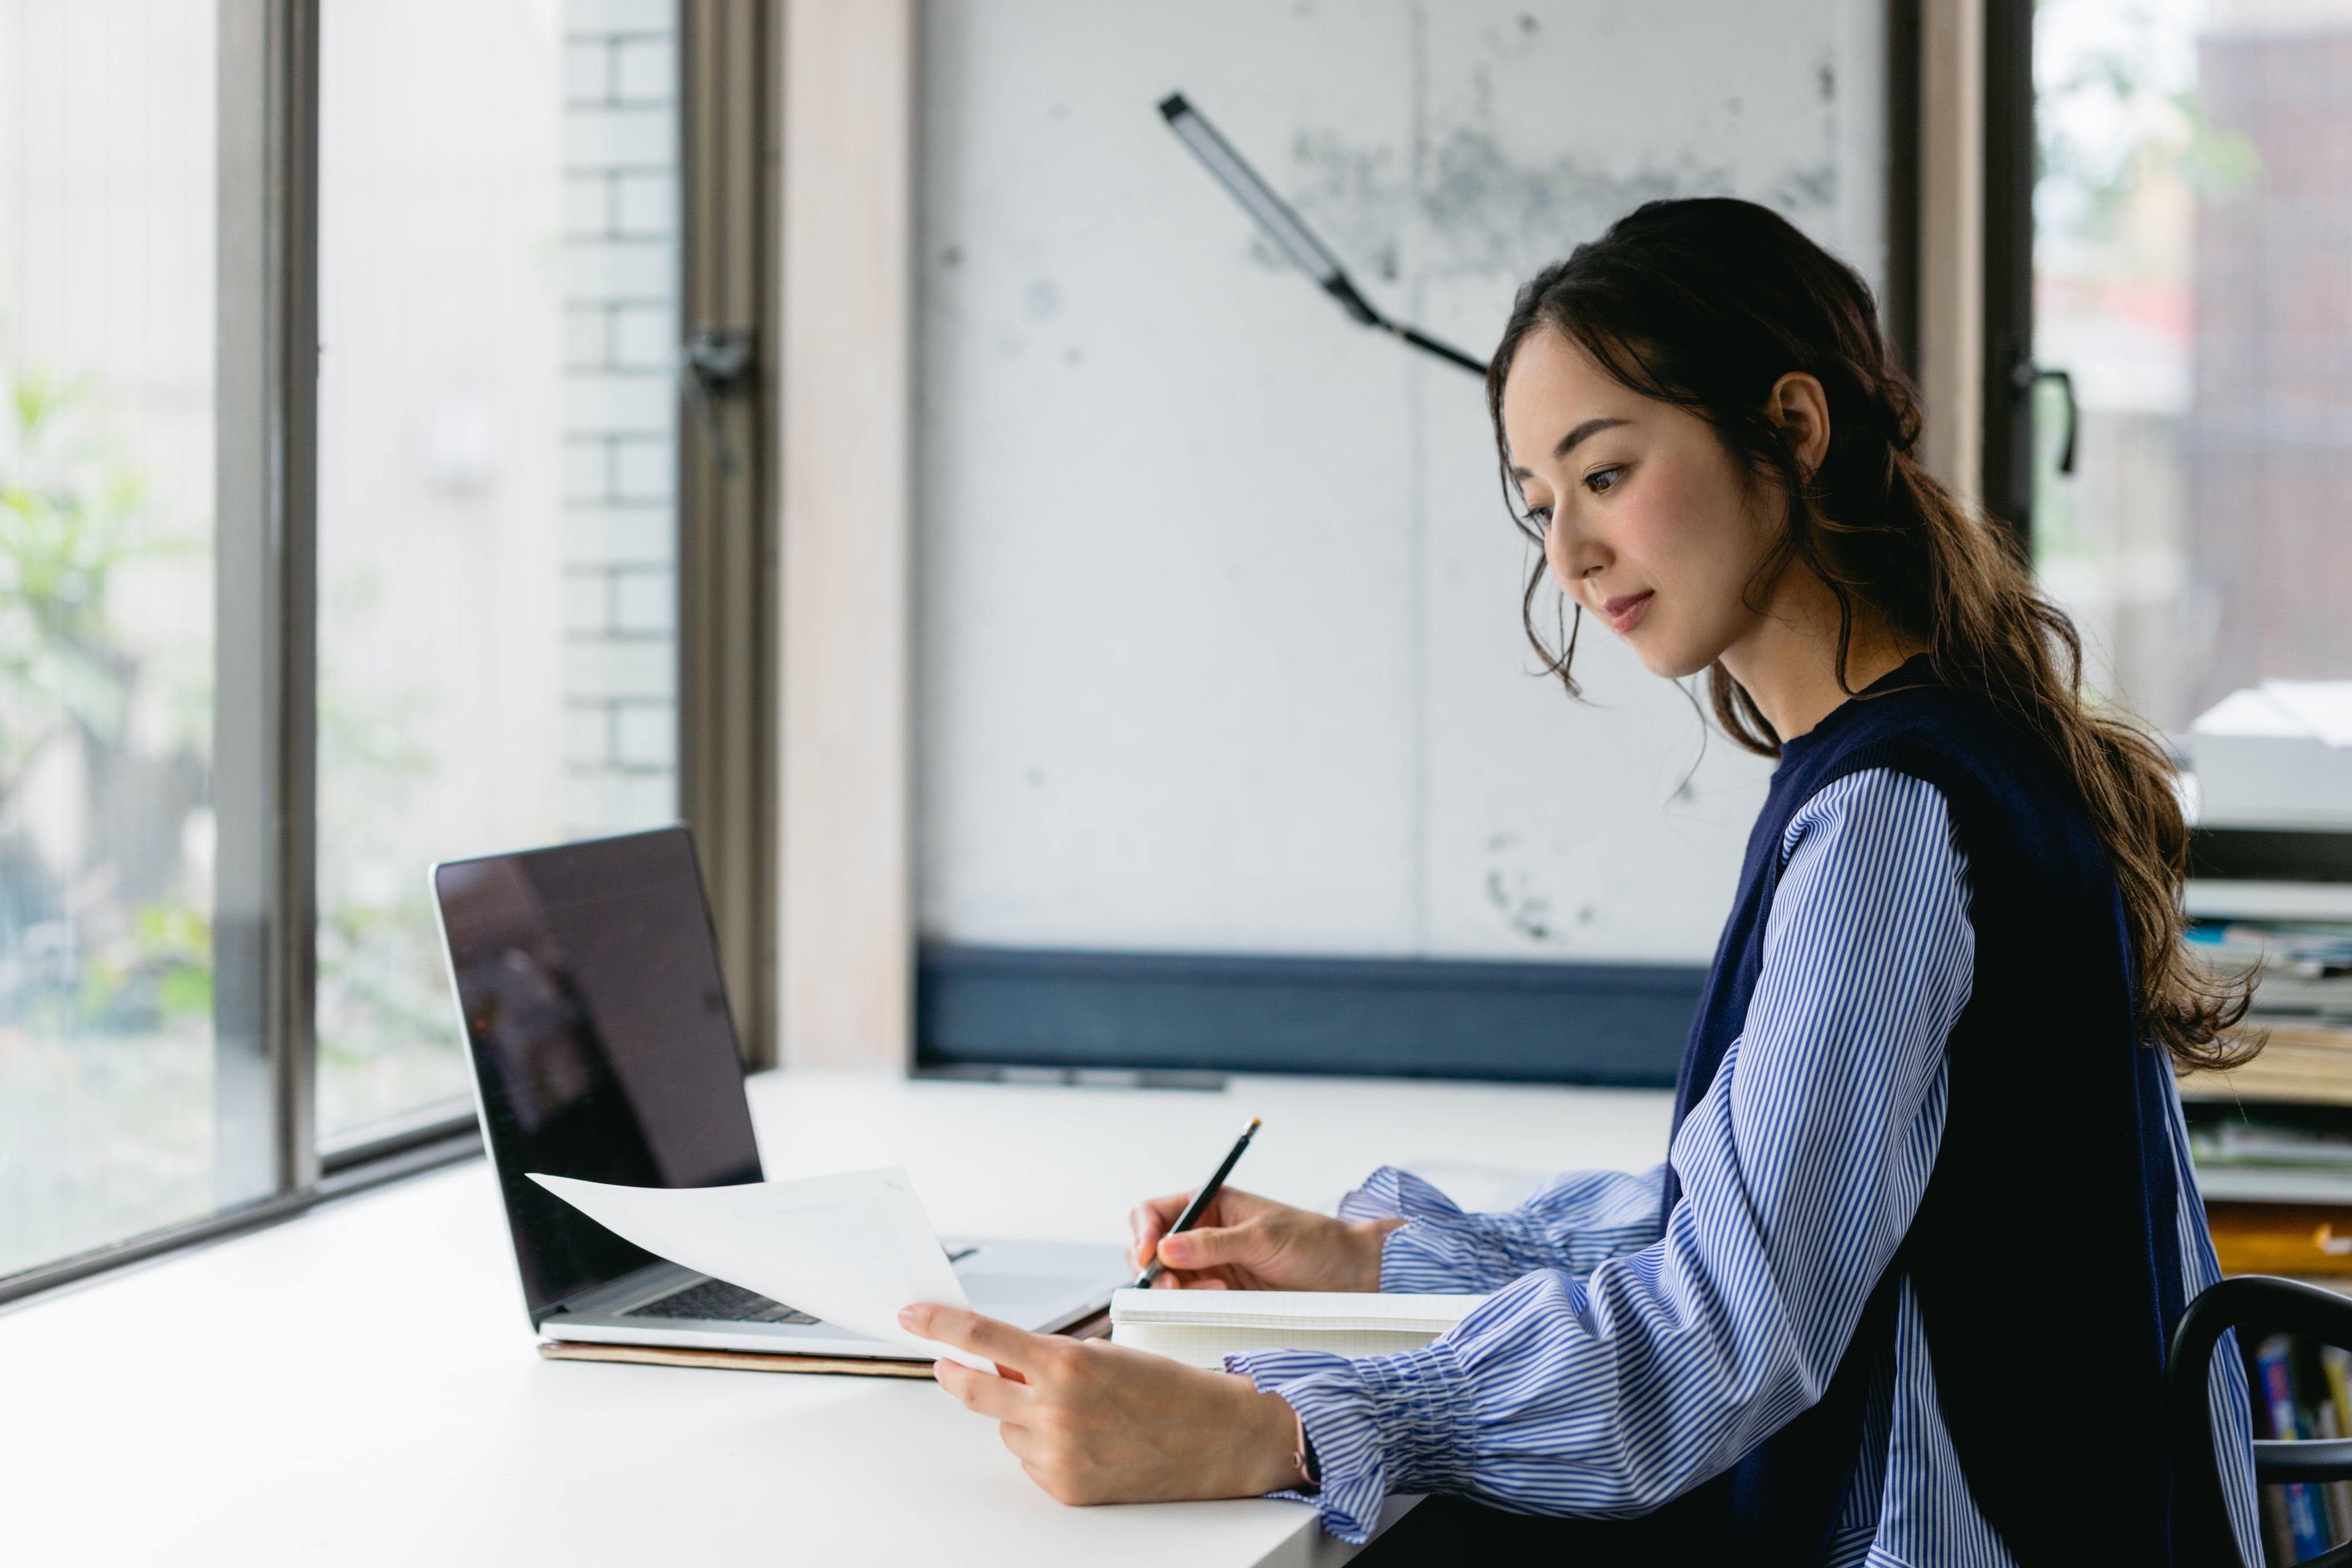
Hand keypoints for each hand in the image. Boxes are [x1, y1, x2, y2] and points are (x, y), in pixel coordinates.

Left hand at [901, 1303, 1304, 1504]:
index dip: (939, 1323)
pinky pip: (1028, 1460)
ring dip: (1021, 1414)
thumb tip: (998, 1361)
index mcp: (1067, 1364)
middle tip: (946, 1364)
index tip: (912, 1315)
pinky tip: (1085, 1440)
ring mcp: (1057, 1455)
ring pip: (1005, 1427)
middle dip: (956, 1374)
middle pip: (974, 1389)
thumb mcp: (1105, 1353)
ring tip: (1077, 1411)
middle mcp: (1055, 1411)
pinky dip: (1044, 1447)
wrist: (1219, 1440)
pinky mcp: (1064, 1488)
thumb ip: (1047, 1358)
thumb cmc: (1170, 1389)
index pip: (982, 1337)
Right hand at [1128, 1185, 1402, 1291]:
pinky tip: (1217, 1300)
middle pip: (1152, 1249)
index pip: (1156, 1213)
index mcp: (1211, 1205)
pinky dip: (1193, 1304)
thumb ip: (1214, 1243)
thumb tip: (1166, 1247)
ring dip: (1177, 1289)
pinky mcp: (1222, 1295)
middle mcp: (1205, 1235)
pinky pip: (1190, 1301)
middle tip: (1173, 1286)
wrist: (1350, 1276)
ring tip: (1212, 1291)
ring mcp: (1212, 1266)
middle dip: (1156, 1268)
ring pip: (1168, 1279)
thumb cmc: (1315, 1242)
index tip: (1147, 1257)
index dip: (1143, 1233)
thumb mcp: (1263, 1236)